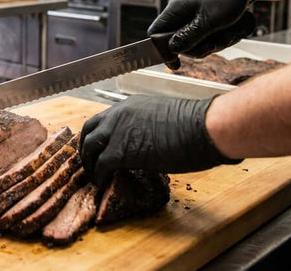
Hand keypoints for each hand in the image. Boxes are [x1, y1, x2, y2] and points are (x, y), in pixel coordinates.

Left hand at [79, 96, 239, 187]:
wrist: (204, 127)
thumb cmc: (197, 124)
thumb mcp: (164, 119)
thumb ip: (148, 126)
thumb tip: (148, 142)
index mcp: (131, 105)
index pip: (103, 118)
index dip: (98, 134)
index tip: (98, 147)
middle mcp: (119, 114)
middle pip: (89, 130)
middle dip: (86, 147)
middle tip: (90, 162)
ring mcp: (118, 131)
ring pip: (90, 147)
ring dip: (90, 163)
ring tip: (94, 176)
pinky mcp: (121, 151)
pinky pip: (101, 165)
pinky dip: (99, 176)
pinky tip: (103, 184)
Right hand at [148, 0, 259, 57]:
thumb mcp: (209, 20)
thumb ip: (189, 36)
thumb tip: (172, 49)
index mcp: (175, 10)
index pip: (156, 33)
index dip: (162, 50)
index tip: (175, 63)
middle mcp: (182, 15)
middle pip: (180, 43)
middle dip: (200, 48)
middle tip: (214, 43)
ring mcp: (195, 18)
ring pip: (199, 42)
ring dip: (217, 42)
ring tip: (230, 31)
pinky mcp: (208, 20)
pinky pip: (211, 38)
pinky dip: (224, 37)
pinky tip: (234, 29)